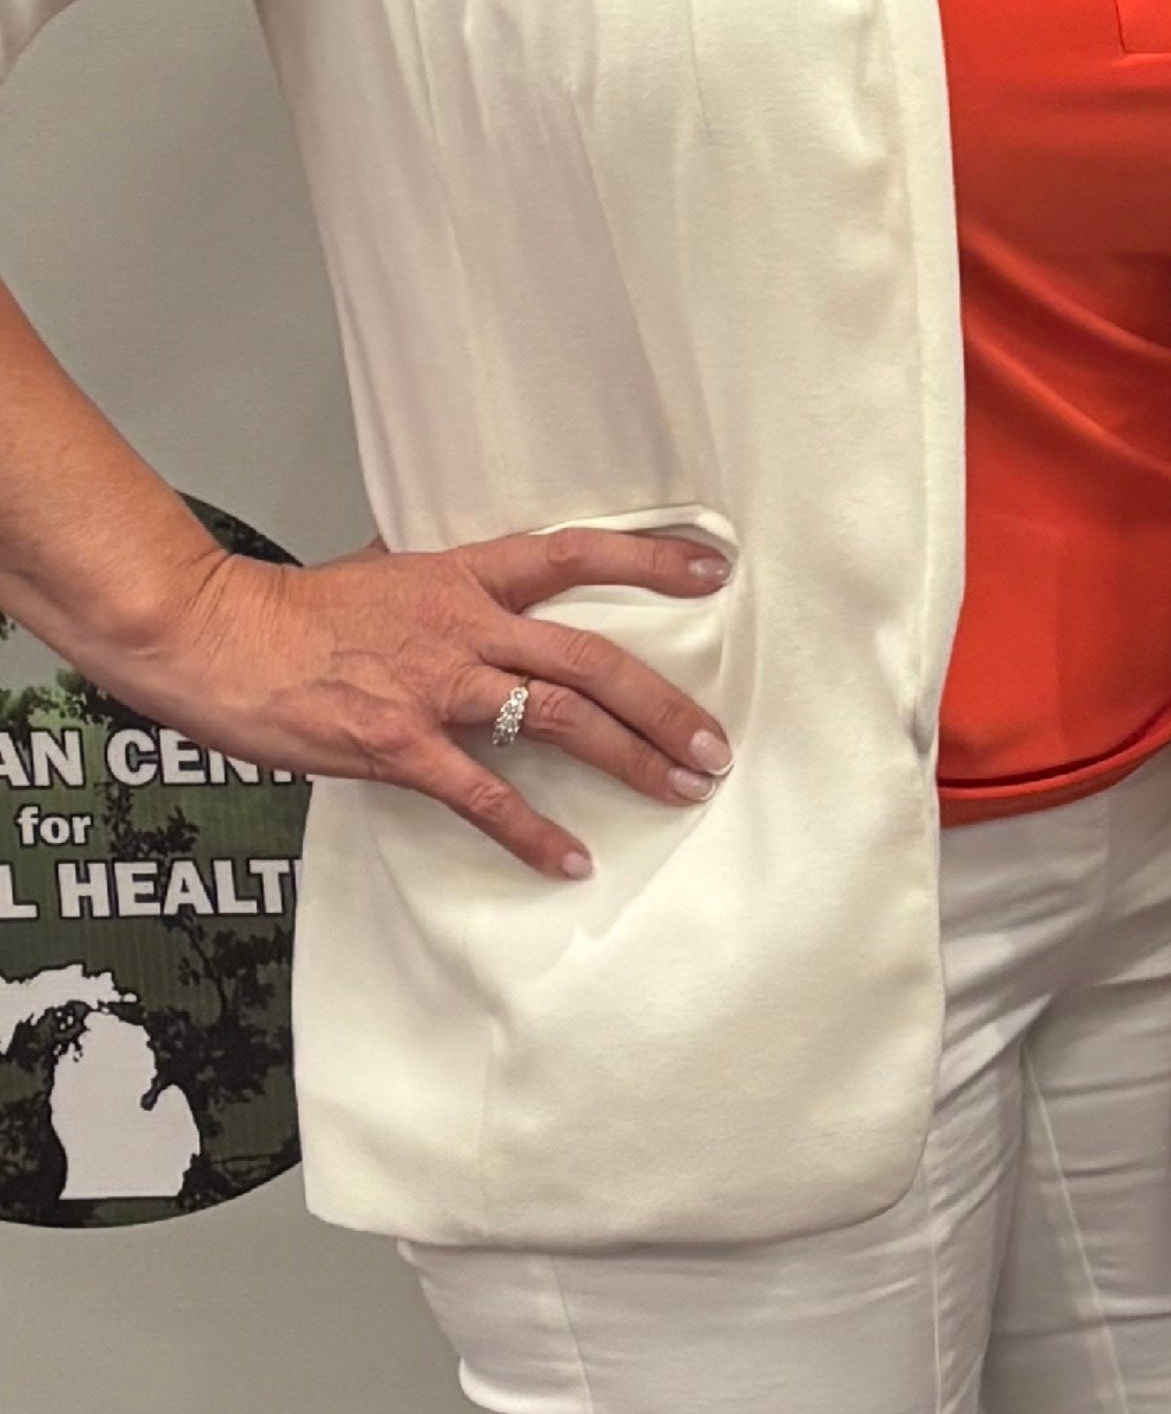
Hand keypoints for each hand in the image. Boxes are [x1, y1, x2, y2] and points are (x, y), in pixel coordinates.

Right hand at [88, 525, 732, 880]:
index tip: (714, 568)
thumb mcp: (386, 570)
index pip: (574, 553)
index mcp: (467, 577)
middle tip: (714, 744)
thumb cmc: (297, 608)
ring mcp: (437, 687)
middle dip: (663, 704)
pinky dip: (531, 831)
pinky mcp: (400, 745)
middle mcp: (467, 627)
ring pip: (560, 718)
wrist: (213, 636)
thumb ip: (447, 579)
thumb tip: (481, 576)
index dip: (649, 557)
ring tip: (681, 789)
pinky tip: (572, 860)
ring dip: (630, 758)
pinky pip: (482, 795)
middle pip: (592, 659)